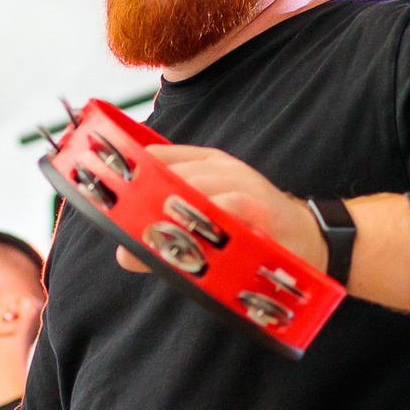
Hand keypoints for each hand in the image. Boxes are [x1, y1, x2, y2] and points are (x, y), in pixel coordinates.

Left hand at [115, 146, 324, 274]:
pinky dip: (208, 219)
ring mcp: (241, 183)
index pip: (157, 157)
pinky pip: (229, 205)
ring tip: (148, 236)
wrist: (306, 238)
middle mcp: (220, 167)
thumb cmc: (249, 229)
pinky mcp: (260, 206)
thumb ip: (166, 234)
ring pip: (195, 186)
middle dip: (142, 201)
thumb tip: (123, 252)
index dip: (129, 174)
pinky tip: (193, 238)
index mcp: (204, 164)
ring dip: (169, 211)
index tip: (103, 193)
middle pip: (170, 173)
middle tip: (122, 228)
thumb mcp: (207, 223)